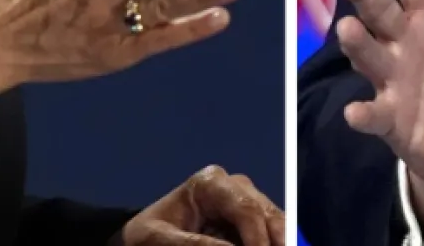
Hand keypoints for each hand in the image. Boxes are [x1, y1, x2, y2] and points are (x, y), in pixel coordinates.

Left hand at [115, 166, 284, 245]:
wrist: (144, 238)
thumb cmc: (148, 235)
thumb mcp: (161, 241)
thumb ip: (195, 245)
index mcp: (210, 183)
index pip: (246, 209)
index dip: (259, 238)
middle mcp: (234, 187)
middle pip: (267, 214)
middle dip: (278, 240)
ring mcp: (244, 203)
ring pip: (275, 224)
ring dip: (279, 241)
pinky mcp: (247, 222)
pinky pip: (269, 235)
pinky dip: (270, 242)